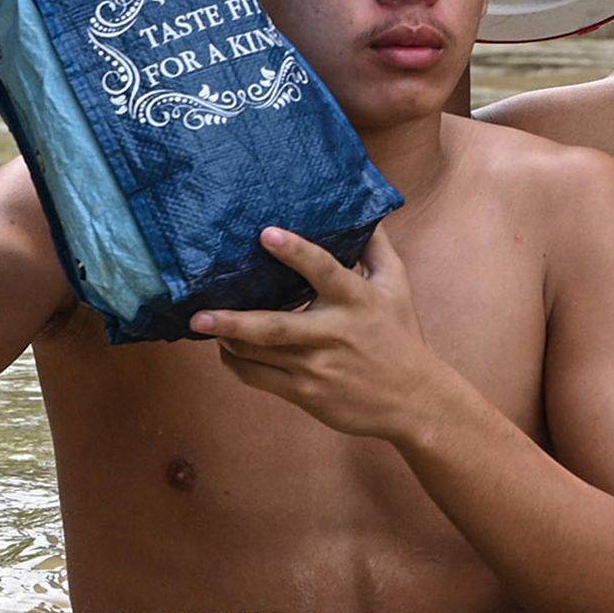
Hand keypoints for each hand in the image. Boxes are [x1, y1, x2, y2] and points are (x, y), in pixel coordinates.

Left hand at [194, 226, 450, 443]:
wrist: (415, 400)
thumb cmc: (401, 336)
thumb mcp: (397, 286)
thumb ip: (376, 248)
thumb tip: (364, 213)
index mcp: (355, 300)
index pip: (323, 270)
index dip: (294, 251)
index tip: (265, 234)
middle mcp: (332, 333)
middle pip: (273, 327)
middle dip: (232, 321)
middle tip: (198, 314)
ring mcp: (316, 367)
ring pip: (257, 354)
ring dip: (227, 339)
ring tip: (205, 324)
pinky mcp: (306, 394)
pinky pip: (259, 378)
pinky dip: (237, 364)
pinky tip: (227, 351)